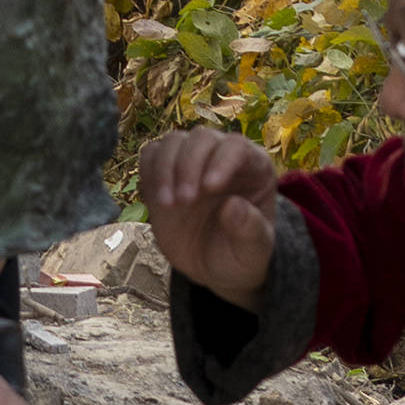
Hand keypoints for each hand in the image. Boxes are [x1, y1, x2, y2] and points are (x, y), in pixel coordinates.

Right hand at [137, 124, 283, 305]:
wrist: (213, 267)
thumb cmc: (241, 256)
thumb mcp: (254, 252)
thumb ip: (250, 231)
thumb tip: (234, 206)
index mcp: (254, 169)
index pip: (238, 147)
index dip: (222, 160)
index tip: (210, 187)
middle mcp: (222, 157)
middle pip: (202, 138)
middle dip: (189, 165)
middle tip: (184, 202)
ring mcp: (192, 162)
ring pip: (173, 141)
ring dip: (166, 168)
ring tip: (169, 205)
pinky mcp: (165, 172)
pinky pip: (151, 155)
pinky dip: (150, 172)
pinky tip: (157, 201)